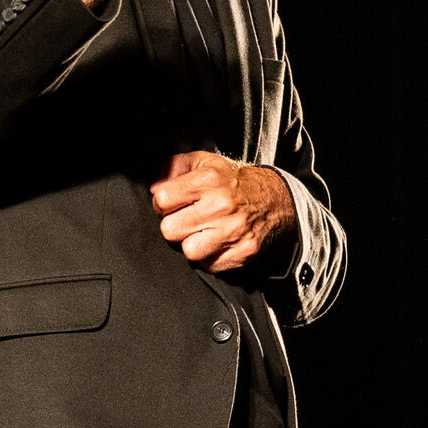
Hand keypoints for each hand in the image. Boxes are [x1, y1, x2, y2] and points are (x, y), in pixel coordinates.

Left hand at [149, 151, 294, 272]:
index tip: (172, 204)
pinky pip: (209, 266)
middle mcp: (221, 205)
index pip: (162, 199)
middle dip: (175, 225)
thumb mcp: (203, 162)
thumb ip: (173, 167)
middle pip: (170, 230)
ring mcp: (233, 231)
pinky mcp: (243, 251)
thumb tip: (154, 188)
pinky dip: (209, 257)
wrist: (273, 198)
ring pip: (189, 251)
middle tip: (187, 218)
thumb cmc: (233, 181)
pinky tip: (216, 242)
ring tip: (202, 231)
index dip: (162, 203)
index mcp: (208, 180)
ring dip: (192, 243)